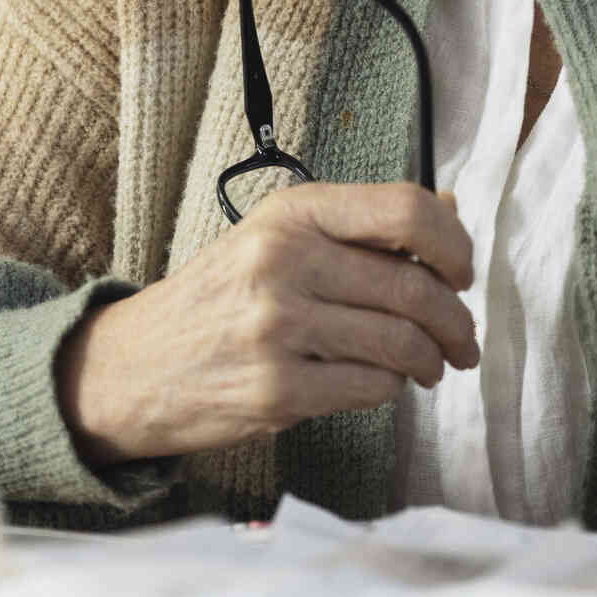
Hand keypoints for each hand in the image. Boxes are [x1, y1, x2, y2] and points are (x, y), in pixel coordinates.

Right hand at [55, 183, 477, 465]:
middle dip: (456, 321)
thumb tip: (450, 206)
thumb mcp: (276, 237)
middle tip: (463, 339)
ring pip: (401, 343)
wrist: (133, 366)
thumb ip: (361, 225)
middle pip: (415, 286)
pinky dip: (389, 389)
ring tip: (429, 366)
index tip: (463, 271)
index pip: (404, 209)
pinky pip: (370, 388)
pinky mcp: (277, 390)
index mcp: (291, 213)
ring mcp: (278, 328)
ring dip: (431, 361)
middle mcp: (284, 261)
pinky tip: (379, 383)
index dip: (454, 243)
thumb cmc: (218, 297)